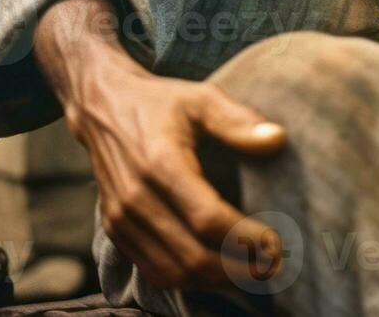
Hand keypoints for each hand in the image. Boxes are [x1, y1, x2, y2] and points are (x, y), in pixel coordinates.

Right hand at [36, 0, 286, 290]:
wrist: (101, 107)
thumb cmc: (160, 102)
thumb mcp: (200, 98)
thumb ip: (237, 120)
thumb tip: (278, 139)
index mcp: (160, 165)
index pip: (207, 219)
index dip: (245, 238)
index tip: (276, 242)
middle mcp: (135, 199)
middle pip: (191, 255)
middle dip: (237, 269)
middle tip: (273, 266)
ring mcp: (121, 219)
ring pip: (173, 270)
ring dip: (216, 280)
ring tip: (254, 274)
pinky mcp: (115, 230)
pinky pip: (153, 269)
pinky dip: (189, 279)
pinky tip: (219, 272)